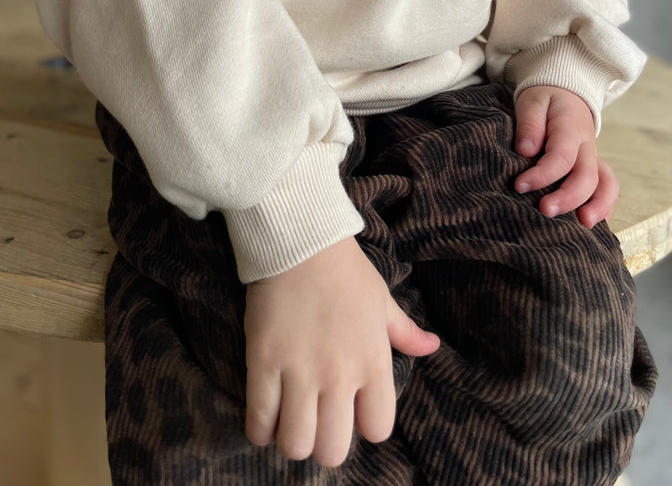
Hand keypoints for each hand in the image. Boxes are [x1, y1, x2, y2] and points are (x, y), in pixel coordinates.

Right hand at [243, 235, 439, 467]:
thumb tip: (432, 346)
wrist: (300, 242)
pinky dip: (260, 429)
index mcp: (373, 362)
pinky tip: (265, 419)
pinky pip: (260, 419)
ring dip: (292, 439)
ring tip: (289, 421)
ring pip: (295, 443)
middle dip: (324, 444)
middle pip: (332, 450)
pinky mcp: (264, 362)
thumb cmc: (345, 271)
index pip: (378, 429)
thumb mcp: (382, 301)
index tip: (351, 410)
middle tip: (316, 423)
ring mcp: (300, 371)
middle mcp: (340, 375)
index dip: (363, 424)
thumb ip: (405, 332)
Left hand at [513, 85, 618, 226]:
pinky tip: (591, 225)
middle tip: (544, 211)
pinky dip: (604, 207)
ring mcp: (594, 158)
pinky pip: (607, 188)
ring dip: (597, 206)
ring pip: (605, 185)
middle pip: (587, 177)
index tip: (519, 185)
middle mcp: (587, 146)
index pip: (561, 157)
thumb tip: (526, 150)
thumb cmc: (544, 99)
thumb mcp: (532, 101)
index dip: (542, 175)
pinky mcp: (594, 167)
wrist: (566, 93)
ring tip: (582, 226)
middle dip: (568, 198)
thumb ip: (529, 124)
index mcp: (571, 128)